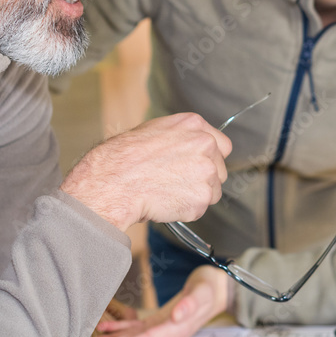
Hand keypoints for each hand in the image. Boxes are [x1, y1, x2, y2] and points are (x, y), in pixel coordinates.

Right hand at [61, 113, 231, 231]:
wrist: (113, 182)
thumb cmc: (124, 157)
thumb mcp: (154, 131)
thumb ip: (181, 137)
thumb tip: (189, 148)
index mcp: (195, 125)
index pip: (222, 146)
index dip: (209, 159)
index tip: (197, 167)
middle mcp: (206, 144)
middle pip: (220, 170)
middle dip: (203, 179)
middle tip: (176, 183)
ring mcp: (206, 171)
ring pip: (212, 191)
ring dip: (195, 196)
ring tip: (167, 192)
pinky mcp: (201, 197)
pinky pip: (200, 208)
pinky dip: (186, 211)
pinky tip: (165, 202)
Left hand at [92, 266, 233, 336]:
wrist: (216, 289)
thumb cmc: (209, 288)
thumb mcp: (202, 292)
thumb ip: (190, 303)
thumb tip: (177, 315)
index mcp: (179, 328)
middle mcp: (170, 333)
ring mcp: (164, 329)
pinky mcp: (159, 323)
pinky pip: (137, 329)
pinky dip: (121, 329)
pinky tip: (106, 328)